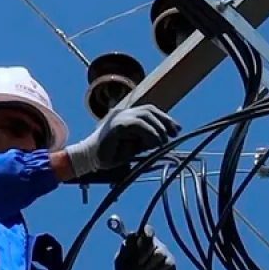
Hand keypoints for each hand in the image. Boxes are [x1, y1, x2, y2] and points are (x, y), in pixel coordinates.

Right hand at [64, 105, 180, 176]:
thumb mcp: (136, 146)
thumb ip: (148, 139)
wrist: (90, 159)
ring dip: (158, 129)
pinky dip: (149, 133)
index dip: (165, 118)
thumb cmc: (113, 154)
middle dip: (165, 122)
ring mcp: (118, 117)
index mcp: (127, 115)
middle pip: (149, 110)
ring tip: (161, 143)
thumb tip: (166, 138)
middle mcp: (123, 113)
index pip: (150, 110)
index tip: (177, 129)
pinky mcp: (116, 126)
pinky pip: (137, 125)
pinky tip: (154, 143)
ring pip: (145, 116)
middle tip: (174, 135)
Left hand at [114, 225, 176, 269]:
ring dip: (149, 266)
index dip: (147, 233)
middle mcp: (154, 245)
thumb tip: (133, 234)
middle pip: (152, 242)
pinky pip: (167, 265)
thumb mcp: (120, 261)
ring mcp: (163, 254)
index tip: (145, 236)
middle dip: (143, 253)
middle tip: (138, 264)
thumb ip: (126, 247)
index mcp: (140, 241)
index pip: (147, 230)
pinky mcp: (170, 265)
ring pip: (159, 253)